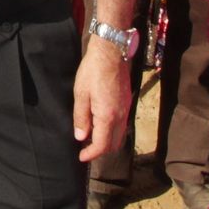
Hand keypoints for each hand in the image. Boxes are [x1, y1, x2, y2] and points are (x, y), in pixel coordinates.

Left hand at [72, 38, 130, 162]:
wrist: (111, 52)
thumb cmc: (93, 71)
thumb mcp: (80, 93)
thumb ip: (81, 117)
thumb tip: (80, 137)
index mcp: (108, 116)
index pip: (102, 145)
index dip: (91, 154)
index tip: (81, 157)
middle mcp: (120, 116)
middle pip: (114, 144)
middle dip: (100, 150)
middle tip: (85, 148)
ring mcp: (126, 110)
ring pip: (120, 135)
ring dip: (107, 141)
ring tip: (91, 136)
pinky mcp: (127, 102)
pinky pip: (122, 125)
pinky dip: (112, 131)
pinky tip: (100, 123)